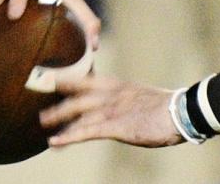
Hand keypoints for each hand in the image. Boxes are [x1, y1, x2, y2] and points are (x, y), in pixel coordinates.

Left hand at [40, 76, 183, 147]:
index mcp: (119, 85)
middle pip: (78, 92)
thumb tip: (120, 104)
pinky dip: (70, 137)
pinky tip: (55, 142)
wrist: (181, 112)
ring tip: (42, 121)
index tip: (51, 76)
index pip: (88, 78)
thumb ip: (125, 100)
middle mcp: (112, 94)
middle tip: (38, 93)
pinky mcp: (117, 127)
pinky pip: (88, 132)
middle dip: (57, 94)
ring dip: (59, 116)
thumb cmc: (165, 107)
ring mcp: (113, 110)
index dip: (68, 77)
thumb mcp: (141, 98)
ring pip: (79, 111)